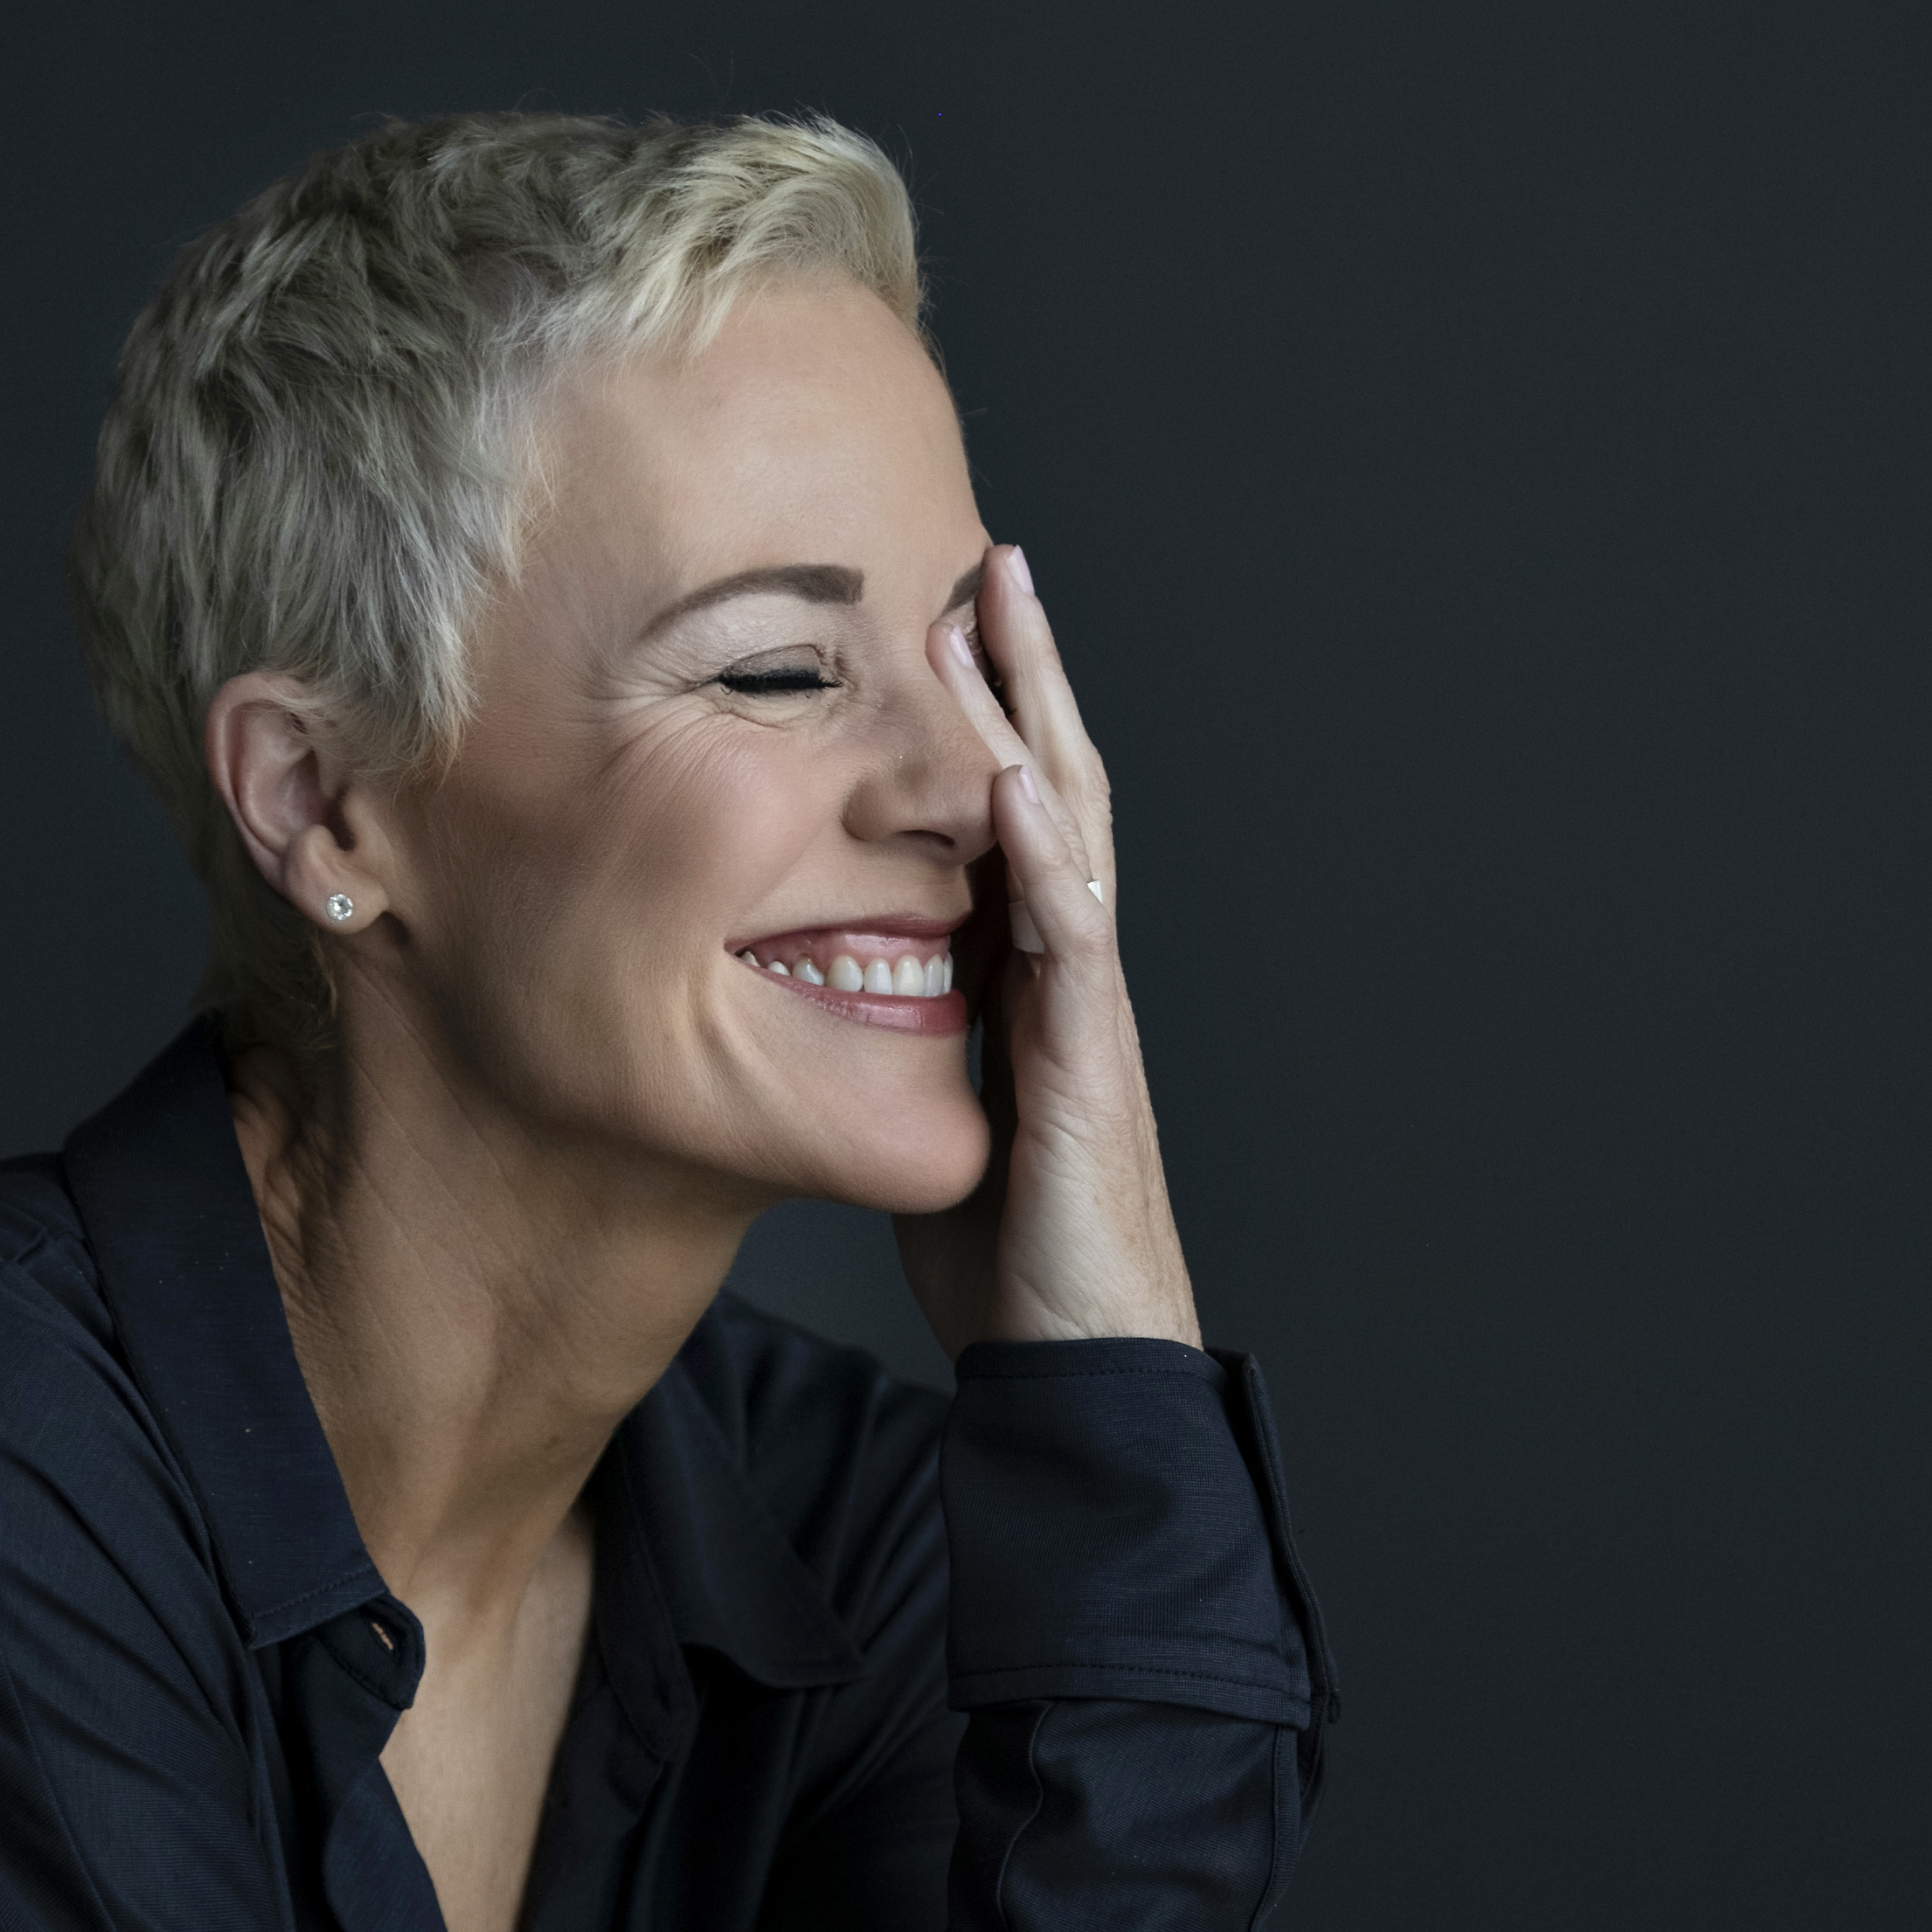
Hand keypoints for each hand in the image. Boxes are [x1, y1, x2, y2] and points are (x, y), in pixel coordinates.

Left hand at [892, 546, 1202, 1358]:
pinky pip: (1071, 938)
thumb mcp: (933, 1136)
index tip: (944, 629)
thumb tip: (838, 1023)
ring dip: (1037, 720)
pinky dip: (1043, 853)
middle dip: (1024, 678)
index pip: (1012, 825)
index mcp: (1037, 989)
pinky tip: (1017, 778)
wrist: (1079, 1370)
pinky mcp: (1090, 1066)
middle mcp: (1075, 980)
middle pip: (1056, 793)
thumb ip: (904, 1064)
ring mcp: (1093, 1014)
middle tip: (990, 561)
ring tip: (1002, 616)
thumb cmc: (1016, 1271)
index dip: (987, 725)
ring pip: (1071, 835)